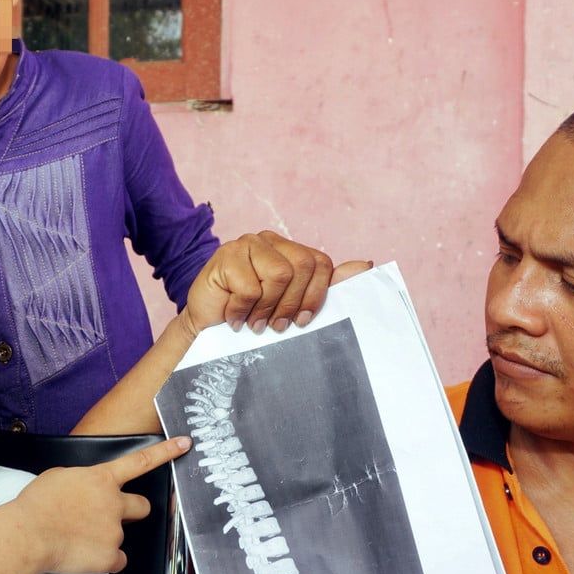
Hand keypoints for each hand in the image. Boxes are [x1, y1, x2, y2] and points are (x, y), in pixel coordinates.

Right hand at [11, 437, 191, 573]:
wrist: (29, 533)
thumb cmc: (37, 503)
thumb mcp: (60, 477)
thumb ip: (83, 481)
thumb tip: (87, 490)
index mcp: (102, 479)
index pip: (141, 461)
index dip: (165, 452)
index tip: (185, 444)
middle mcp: (114, 503)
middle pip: (143, 506)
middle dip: (134, 511)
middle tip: (112, 517)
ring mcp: (114, 531)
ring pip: (121, 537)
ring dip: (106, 538)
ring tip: (77, 539)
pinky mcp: (109, 556)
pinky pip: (116, 561)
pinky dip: (104, 561)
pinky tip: (84, 556)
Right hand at [182, 231, 371, 337]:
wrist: (207, 332)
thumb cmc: (253, 319)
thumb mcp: (294, 305)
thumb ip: (328, 285)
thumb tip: (367, 265)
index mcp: (290, 250)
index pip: (320, 263)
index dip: (316, 296)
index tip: (302, 321)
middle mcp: (270, 241)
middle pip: (301, 267)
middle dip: (290, 304)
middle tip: (275, 326)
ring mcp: (246, 244)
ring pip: (278, 275)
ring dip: (265, 309)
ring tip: (254, 322)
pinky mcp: (225, 255)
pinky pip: (249, 288)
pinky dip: (242, 311)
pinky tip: (234, 317)